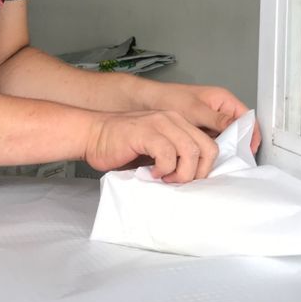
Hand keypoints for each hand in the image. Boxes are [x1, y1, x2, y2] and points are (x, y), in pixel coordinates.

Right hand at [84, 110, 219, 182]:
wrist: (92, 135)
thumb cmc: (121, 146)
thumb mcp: (155, 150)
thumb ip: (174, 157)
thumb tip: (191, 179)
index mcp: (178, 123)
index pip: (209, 145)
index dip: (203, 168)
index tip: (188, 180)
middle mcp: (173, 119)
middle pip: (206, 148)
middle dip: (197, 172)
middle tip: (178, 182)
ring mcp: (159, 123)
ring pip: (190, 151)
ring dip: (181, 172)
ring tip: (165, 178)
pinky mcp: (145, 131)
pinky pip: (168, 153)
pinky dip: (164, 168)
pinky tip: (152, 172)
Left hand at [139, 82, 260, 153]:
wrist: (148, 101)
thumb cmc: (170, 97)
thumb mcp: (195, 110)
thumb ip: (217, 119)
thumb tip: (235, 127)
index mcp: (223, 100)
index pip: (247, 118)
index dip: (251, 135)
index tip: (249, 151)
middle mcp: (220, 110)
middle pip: (238, 130)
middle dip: (237, 146)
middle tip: (233, 161)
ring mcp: (211, 121)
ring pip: (226, 138)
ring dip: (223, 150)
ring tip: (219, 162)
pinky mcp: (202, 130)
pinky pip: (213, 142)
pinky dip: (211, 151)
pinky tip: (207, 159)